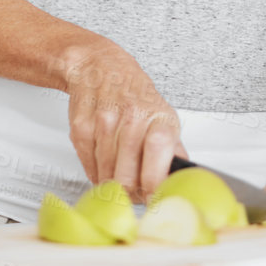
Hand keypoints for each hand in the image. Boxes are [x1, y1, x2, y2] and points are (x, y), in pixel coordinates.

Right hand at [61, 42, 185, 201]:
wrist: (100, 67)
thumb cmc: (134, 94)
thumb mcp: (164, 116)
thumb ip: (174, 150)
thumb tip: (183, 180)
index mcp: (159, 119)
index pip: (159, 158)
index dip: (154, 186)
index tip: (154, 197)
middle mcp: (133, 118)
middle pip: (128, 179)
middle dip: (132, 193)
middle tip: (135, 190)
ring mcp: (105, 123)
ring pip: (106, 177)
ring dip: (113, 182)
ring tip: (120, 171)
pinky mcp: (81, 128)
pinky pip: (88, 167)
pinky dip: (96, 172)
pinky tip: (104, 159)